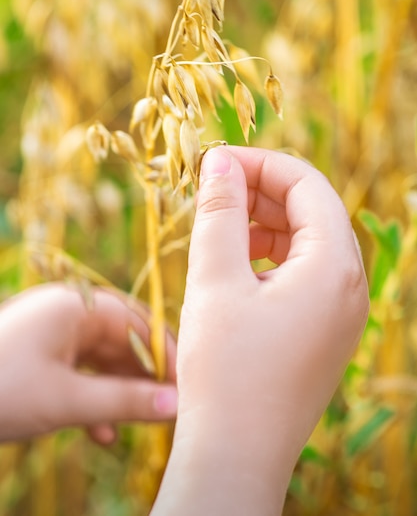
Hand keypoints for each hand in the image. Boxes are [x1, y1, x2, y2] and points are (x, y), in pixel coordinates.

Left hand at [0, 283, 176, 443]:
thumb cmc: (0, 391)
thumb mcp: (66, 400)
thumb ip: (125, 401)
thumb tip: (176, 406)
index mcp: (76, 306)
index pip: (138, 323)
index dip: (166, 354)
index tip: (188, 386)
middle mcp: (67, 312)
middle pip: (123, 340)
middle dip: (145, 376)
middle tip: (170, 408)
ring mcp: (52, 334)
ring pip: (102, 359)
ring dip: (120, 392)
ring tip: (142, 423)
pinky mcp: (39, 356)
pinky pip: (79, 372)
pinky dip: (93, 399)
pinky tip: (102, 434)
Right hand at [152, 146, 368, 514]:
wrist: (236, 455)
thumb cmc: (224, 368)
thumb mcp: (215, 278)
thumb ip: (220, 211)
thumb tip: (220, 161)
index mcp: (335, 266)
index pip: (307, 184)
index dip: (260, 164)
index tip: (215, 162)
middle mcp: (351, 286)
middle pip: (312, 211)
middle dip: (261, 192)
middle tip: (212, 189)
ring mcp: (342, 312)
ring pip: (308, 243)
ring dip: (264, 224)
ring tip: (220, 226)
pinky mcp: (325, 331)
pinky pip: (305, 275)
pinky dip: (271, 257)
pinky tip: (236, 264)